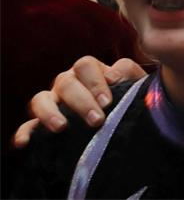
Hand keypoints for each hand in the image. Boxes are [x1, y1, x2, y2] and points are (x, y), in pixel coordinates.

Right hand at [13, 57, 144, 147]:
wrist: (126, 115)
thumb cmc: (129, 95)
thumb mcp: (134, 81)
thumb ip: (128, 72)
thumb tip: (114, 77)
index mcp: (89, 71)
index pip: (85, 65)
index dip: (96, 81)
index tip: (107, 101)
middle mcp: (67, 83)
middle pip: (66, 83)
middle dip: (81, 102)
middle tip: (97, 120)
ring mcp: (53, 102)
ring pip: (41, 99)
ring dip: (50, 113)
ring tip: (61, 127)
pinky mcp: (42, 124)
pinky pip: (28, 126)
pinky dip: (25, 133)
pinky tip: (24, 143)